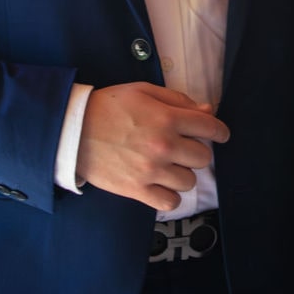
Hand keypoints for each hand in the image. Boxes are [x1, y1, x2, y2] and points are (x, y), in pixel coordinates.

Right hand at [77, 83, 228, 210]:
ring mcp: (151, 171)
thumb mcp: (143, 91)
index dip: (220, 131)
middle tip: (181, 147)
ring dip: (182, 173)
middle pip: (203, 157)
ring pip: (189, 181)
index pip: (210, 128)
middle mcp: (163, 146)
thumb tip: (207, 111)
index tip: (219, 134)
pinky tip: (161, 184)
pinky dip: (170, 195)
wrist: (73, 131)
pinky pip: (170, 202)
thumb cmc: (108, 106)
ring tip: (167, 165)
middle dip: (196, 151)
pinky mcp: (137, 190)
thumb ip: (177, 100)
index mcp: (167, 118)